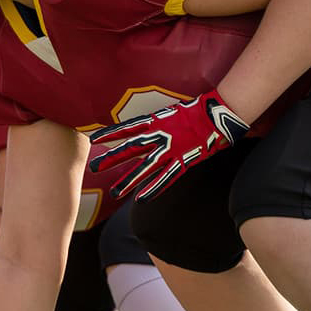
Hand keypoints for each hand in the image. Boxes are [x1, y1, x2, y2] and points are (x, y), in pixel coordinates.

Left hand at [87, 90, 247, 199]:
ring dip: (129, 180)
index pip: (127, 128)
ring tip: (114, 192)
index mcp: (156, 121)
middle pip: (131, 149)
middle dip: (111, 159)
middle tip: (93, 167)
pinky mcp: (183, 161)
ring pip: (145, 168)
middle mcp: (160, 136)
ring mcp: (171, 150)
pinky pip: (166, 178)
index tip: (93, 139)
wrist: (217, 115)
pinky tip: (141, 199)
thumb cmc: (196, 111)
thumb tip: (144, 128)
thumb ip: (156, 122)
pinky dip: (153, 189)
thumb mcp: (170, 112)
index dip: (110, 133)